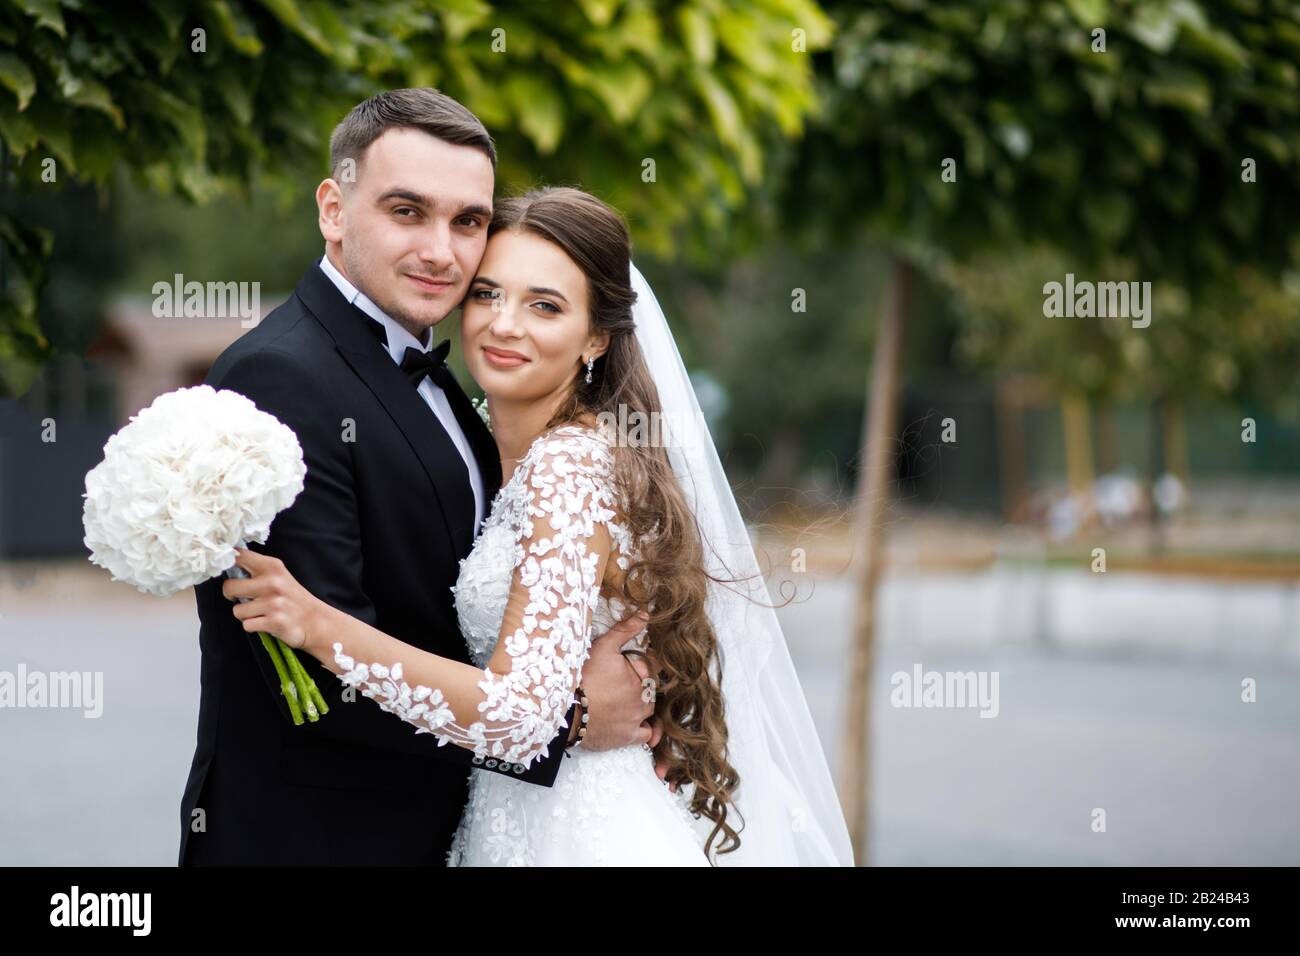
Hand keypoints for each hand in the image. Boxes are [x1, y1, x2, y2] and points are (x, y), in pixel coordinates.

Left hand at [221, 548, 326, 650]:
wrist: (315, 620)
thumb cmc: (292, 598)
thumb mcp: (279, 576)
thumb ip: (257, 569)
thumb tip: (227, 564)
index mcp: (272, 566)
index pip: (239, 556)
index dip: (227, 562)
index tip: (227, 569)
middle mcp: (272, 582)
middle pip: (229, 587)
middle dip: (231, 595)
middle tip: (243, 598)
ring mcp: (273, 603)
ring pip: (237, 611)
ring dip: (246, 615)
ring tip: (260, 612)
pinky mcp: (274, 621)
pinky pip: (247, 625)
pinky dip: (254, 626)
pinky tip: (266, 622)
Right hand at [577, 609, 658, 751]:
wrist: (568, 711)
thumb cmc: (584, 677)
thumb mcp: (603, 646)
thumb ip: (625, 629)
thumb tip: (646, 614)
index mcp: (641, 673)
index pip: (655, 664)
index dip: (646, 661)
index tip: (635, 662)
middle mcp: (644, 695)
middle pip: (652, 686)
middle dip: (643, 682)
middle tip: (623, 681)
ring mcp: (637, 716)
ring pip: (650, 708)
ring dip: (642, 702)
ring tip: (624, 699)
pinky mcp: (628, 736)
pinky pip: (646, 734)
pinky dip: (646, 730)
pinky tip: (636, 723)